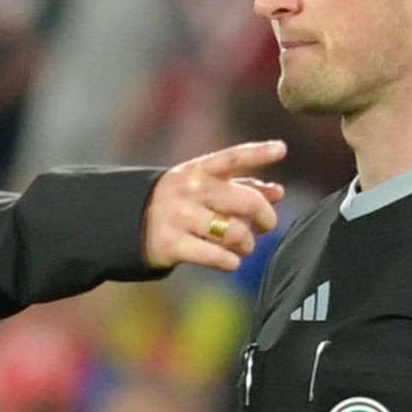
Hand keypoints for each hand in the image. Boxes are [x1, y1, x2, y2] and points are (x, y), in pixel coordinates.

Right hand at [143, 141, 287, 273]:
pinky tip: (231, 261)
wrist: (130, 221)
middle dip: (266, 217)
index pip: (233, 157)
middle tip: (267, 226)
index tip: (281, 149)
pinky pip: (215, 256)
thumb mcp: (206, 186)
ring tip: (243, 246)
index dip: (258, 153)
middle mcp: (191, 190)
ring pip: (235, 233)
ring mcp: (181, 217)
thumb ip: (242, 186)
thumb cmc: (182, 202)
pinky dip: (230, 262)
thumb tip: (278, 193)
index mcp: (200, 170)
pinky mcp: (172, 244)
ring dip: (247, 244)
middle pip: (246, 201)